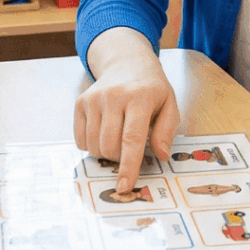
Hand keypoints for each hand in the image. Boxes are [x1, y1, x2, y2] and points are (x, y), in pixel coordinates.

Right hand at [74, 27, 179, 194]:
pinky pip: (80, 140)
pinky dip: (92, 146)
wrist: (127, 63)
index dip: (128, 166)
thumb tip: (161, 155)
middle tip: (130, 149)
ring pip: (94, 145)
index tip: (125, 186)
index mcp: (139, 97)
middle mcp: (113, 96)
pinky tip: (104, 132)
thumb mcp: (169, 104)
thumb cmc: (151, 88)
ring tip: (119, 138)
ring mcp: (94, 98)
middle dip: (120, 159)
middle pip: (110, 146)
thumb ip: (167, 130)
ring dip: (106, 153)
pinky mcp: (80, 102)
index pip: (132, 138)